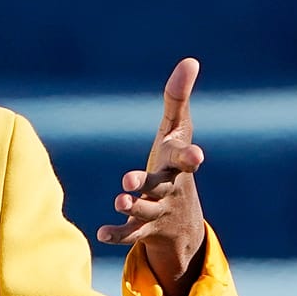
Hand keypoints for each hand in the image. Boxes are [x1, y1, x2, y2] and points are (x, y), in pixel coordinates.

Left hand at [96, 58, 207, 295]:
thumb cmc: (175, 164)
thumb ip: (178, 98)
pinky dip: (117, 234)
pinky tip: (100, 233)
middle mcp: (170, 189)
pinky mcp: (143, 229)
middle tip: (127, 180)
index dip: (190, 159)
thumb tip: (190, 61)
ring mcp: (158, 211)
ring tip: (119, 200)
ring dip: (131, 206)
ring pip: (145, 211)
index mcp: (178, 166)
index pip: (186, 161)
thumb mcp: (177, 132)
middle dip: (148, 183)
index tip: (196, 157)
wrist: (182, 224)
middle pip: (161, 186)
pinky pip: (131, 235)